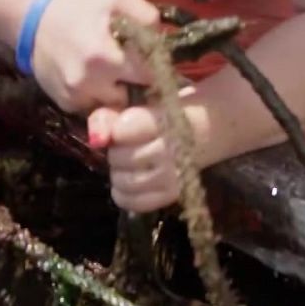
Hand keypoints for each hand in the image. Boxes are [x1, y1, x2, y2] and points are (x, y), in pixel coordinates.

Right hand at [27, 0, 159, 113]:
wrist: (32, 21)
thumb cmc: (78, 7)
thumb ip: (147, 16)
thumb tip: (164, 41)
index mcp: (105, 57)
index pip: (149, 76)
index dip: (155, 69)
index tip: (152, 61)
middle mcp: (90, 84)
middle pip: (133, 96)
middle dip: (136, 83)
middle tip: (132, 67)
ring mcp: (76, 97)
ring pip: (115, 105)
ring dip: (117, 92)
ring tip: (111, 72)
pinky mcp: (67, 105)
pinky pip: (95, 107)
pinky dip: (98, 95)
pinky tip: (92, 77)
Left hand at [89, 85, 225, 212]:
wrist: (207, 129)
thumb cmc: (167, 114)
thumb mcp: (143, 103)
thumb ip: (113, 115)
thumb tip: (96, 138)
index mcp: (165, 119)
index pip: (124, 129)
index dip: (115, 131)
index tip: (121, 129)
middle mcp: (171, 149)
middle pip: (121, 157)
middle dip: (115, 152)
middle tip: (124, 147)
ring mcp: (174, 175)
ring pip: (126, 181)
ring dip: (118, 173)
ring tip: (127, 164)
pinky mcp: (173, 194)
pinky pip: (135, 202)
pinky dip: (124, 194)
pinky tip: (128, 182)